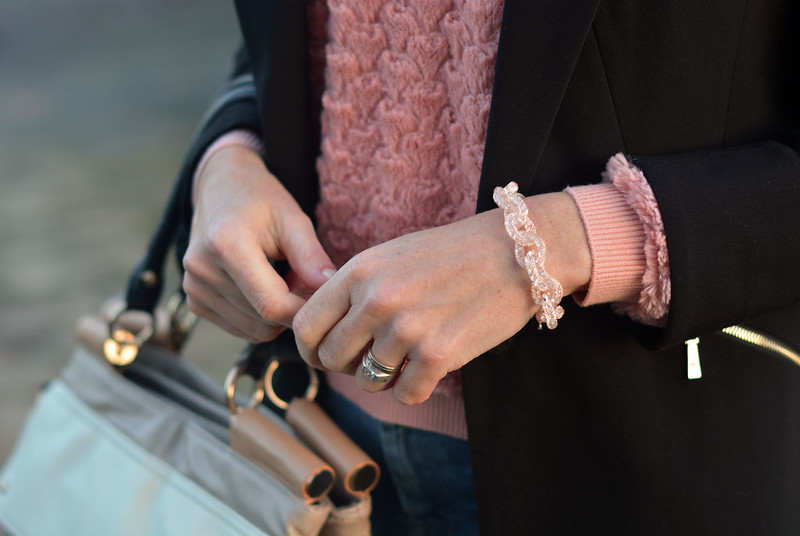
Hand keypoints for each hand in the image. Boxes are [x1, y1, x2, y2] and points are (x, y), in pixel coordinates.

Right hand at [183, 144, 335, 341]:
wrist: (220, 189)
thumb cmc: (260, 201)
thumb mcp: (292, 219)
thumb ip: (311, 256)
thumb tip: (330, 289)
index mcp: (226, 245)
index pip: (271, 304)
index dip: (304, 310)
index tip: (325, 299)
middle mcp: (202, 270)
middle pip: (263, 320)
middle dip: (293, 310)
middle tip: (304, 281)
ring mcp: (194, 288)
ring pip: (253, 330)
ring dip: (277, 315)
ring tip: (284, 280)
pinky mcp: (194, 300)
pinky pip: (240, 328)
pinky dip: (259, 317)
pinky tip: (265, 287)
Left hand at [292, 192, 590, 404]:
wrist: (518, 251)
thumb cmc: (454, 252)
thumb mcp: (392, 255)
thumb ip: (355, 287)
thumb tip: (322, 328)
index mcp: (360, 271)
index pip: (306, 325)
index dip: (310, 347)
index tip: (324, 353)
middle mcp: (377, 300)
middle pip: (331, 358)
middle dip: (346, 365)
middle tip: (369, 359)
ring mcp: (407, 329)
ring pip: (367, 381)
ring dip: (382, 377)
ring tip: (404, 360)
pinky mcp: (439, 355)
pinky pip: (404, 395)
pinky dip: (412, 389)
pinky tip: (426, 371)